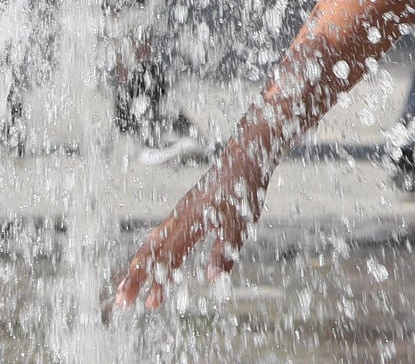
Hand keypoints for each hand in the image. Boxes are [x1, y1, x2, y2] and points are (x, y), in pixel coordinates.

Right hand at [112, 142, 267, 314]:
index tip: (148, 304)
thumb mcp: (241, 224)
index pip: (168, 258)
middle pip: (150, 252)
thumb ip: (225, 251)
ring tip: (129, 286)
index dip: (157, 282)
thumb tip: (212, 278)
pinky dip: (151, 250)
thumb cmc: (243, 190)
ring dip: (140, 266)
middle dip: (135, 278)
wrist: (244, 158)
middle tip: (122, 302)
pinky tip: (151, 259)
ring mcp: (179, 213)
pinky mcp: (184, 210)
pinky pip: (161, 233)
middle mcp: (179, 218)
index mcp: (190, 223)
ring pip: (152, 242)